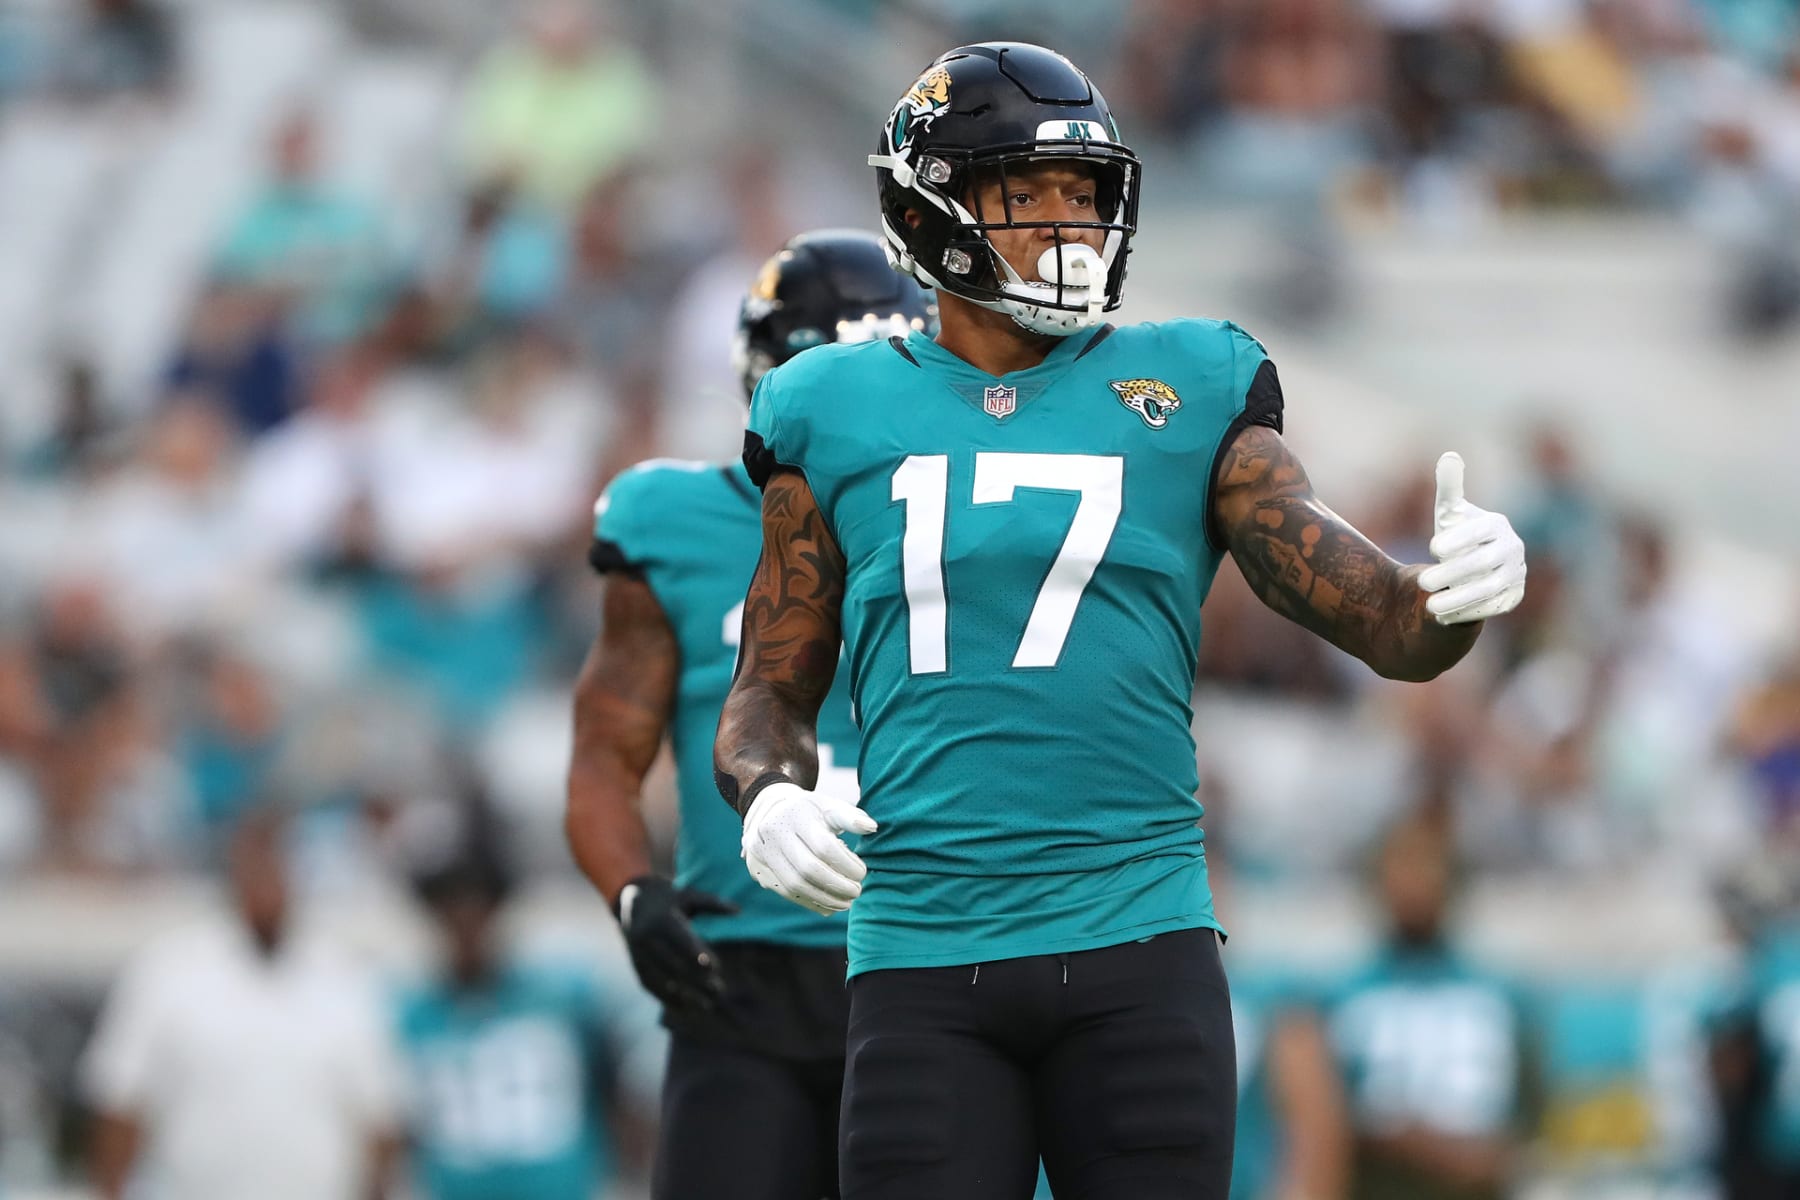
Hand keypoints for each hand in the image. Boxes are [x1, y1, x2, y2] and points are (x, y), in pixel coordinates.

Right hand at [616, 875, 737, 1011]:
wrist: (631, 903)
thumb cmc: (669, 899)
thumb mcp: (689, 895)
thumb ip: (713, 903)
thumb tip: (738, 910)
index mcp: (661, 919)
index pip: (680, 939)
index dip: (696, 954)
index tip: (714, 968)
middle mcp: (646, 938)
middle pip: (673, 963)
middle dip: (696, 980)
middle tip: (719, 990)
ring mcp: (638, 954)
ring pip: (662, 979)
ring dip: (685, 994)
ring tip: (709, 1005)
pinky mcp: (635, 966)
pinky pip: (651, 985)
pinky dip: (668, 999)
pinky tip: (688, 1009)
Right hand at [741, 781, 876, 914]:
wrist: (769, 810)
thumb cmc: (808, 811)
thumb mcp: (828, 806)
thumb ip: (850, 817)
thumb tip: (871, 827)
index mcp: (795, 815)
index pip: (823, 846)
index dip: (846, 864)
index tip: (862, 872)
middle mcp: (773, 833)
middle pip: (808, 869)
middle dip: (837, 885)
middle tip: (856, 891)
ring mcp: (762, 853)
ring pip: (795, 885)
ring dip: (825, 899)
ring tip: (846, 902)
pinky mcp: (758, 870)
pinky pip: (786, 893)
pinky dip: (810, 902)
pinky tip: (828, 905)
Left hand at [1418, 451, 1526, 625]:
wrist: (1474, 567)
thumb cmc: (1457, 535)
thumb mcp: (1451, 512)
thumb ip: (1449, 487)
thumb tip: (1449, 456)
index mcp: (1497, 524)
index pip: (1480, 531)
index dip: (1458, 539)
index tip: (1431, 548)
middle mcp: (1512, 549)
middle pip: (1483, 563)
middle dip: (1451, 573)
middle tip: (1421, 581)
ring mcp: (1515, 574)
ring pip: (1489, 589)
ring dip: (1458, 599)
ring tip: (1429, 606)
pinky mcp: (1513, 597)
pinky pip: (1493, 607)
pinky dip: (1469, 613)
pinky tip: (1444, 618)